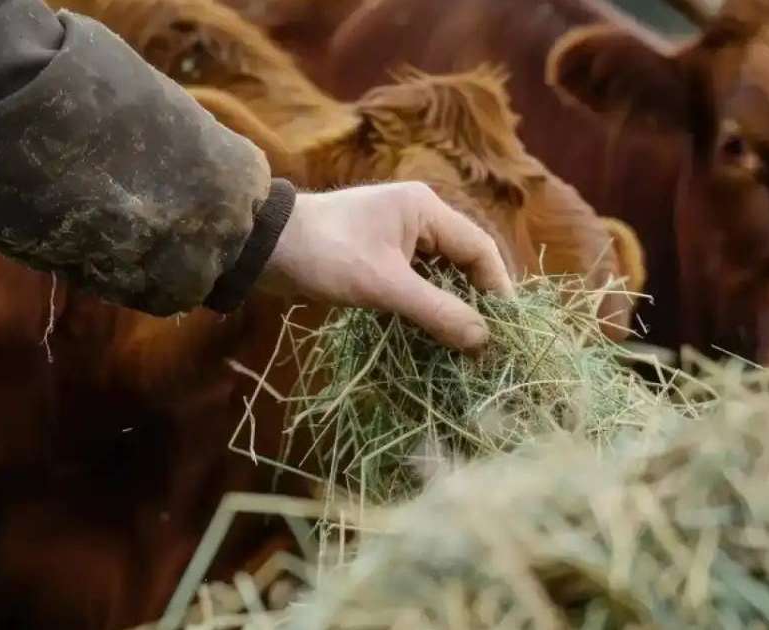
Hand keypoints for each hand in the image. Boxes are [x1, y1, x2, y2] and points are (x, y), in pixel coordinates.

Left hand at [258, 182, 514, 349]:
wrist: (261, 247)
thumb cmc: (324, 255)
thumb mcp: (384, 286)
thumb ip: (436, 312)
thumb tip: (483, 340)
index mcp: (425, 209)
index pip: (480, 249)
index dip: (498, 290)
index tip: (506, 330)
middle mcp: (417, 218)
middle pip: (464, 263)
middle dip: (475, 303)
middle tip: (487, 345)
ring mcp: (396, 238)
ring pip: (440, 277)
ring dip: (449, 310)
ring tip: (462, 348)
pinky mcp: (377, 259)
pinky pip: (415, 285)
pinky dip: (423, 310)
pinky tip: (428, 338)